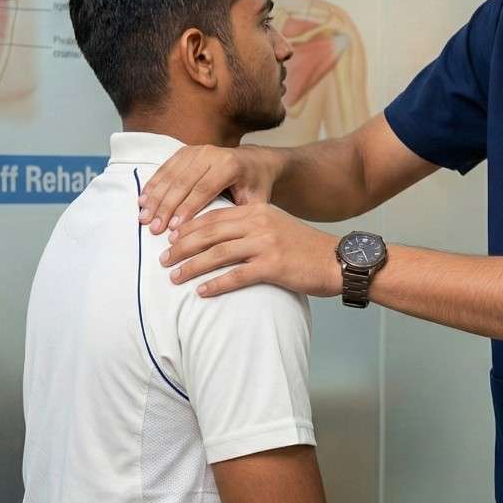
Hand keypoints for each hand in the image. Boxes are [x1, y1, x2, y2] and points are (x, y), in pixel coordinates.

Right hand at [137, 144, 280, 233]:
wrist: (255, 162)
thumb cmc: (256, 187)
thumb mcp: (257, 202)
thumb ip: (242, 216)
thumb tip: (222, 239)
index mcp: (230, 165)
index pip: (204, 189)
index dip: (186, 209)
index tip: (172, 229)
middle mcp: (212, 153)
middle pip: (183, 182)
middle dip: (165, 207)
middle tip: (153, 228)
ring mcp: (197, 150)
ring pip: (171, 175)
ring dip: (155, 197)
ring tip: (144, 217)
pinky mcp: (186, 151)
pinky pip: (165, 168)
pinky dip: (153, 184)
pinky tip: (143, 200)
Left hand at [162, 202, 342, 298]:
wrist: (338, 261)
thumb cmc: (305, 248)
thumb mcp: (276, 225)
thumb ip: (250, 226)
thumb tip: (218, 237)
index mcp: (257, 210)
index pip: (213, 216)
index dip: (188, 228)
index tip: (171, 240)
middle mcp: (259, 223)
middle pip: (209, 233)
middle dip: (182, 247)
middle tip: (164, 259)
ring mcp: (266, 244)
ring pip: (217, 254)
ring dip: (192, 266)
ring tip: (175, 277)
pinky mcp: (273, 266)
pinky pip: (236, 276)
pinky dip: (216, 285)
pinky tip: (202, 293)